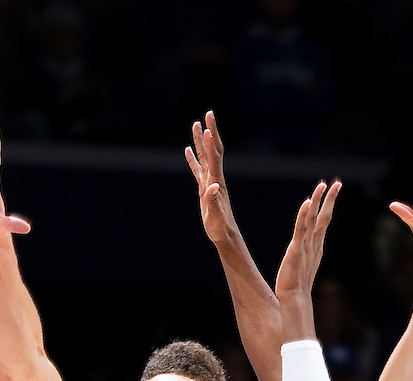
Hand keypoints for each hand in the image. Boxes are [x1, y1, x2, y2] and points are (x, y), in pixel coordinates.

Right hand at [185, 111, 236, 246]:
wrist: (224, 234)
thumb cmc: (219, 227)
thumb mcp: (215, 216)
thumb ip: (213, 200)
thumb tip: (213, 186)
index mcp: (216, 182)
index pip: (214, 157)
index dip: (210, 142)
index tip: (207, 126)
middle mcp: (214, 178)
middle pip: (212, 150)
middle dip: (210, 132)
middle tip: (208, 114)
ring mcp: (209, 181)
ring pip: (204, 156)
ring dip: (200, 140)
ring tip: (195, 124)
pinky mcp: (204, 188)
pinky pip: (197, 169)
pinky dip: (193, 159)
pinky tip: (188, 150)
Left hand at [275, 179, 340, 313]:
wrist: (295, 300)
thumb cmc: (297, 288)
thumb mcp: (303, 268)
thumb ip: (305, 258)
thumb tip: (306, 257)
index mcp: (316, 246)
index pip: (324, 221)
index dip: (328, 205)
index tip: (333, 190)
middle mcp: (314, 244)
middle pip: (324, 216)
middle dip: (331, 199)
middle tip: (337, 182)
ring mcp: (306, 246)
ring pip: (313, 218)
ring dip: (318, 200)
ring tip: (322, 185)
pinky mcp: (295, 250)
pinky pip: (300, 229)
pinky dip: (304, 215)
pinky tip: (307, 203)